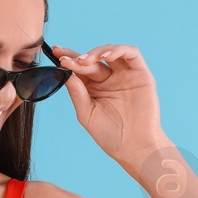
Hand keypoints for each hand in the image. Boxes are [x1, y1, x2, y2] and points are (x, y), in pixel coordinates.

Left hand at [51, 44, 167, 165]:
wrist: (134, 147)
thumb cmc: (110, 135)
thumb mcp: (87, 114)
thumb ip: (77, 93)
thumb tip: (65, 73)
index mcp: (94, 88)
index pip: (80, 68)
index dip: (69, 57)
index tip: (56, 52)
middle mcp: (109, 79)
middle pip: (93, 59)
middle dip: (79, 57)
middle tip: (69, 61)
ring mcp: (125, 75)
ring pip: (111, 52)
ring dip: (97, 52)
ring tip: (85, 60)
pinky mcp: (141, 74)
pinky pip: (132, 54)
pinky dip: (119, 50)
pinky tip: (106, 56)